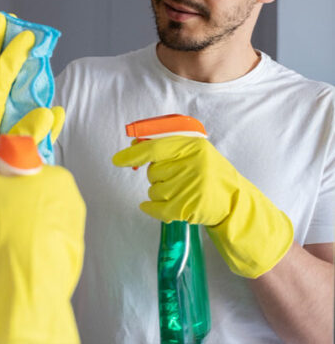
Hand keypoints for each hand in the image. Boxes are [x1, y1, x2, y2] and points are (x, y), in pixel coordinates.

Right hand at [0, 163, 85, 343]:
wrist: (29, 282)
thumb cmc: (9, 224)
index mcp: (59, 178)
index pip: (23, 172)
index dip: (0, 184)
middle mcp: (71, 202)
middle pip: (24, 200)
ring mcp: (72, 231)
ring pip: (27, 225)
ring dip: (2, 234)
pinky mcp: (67, 258)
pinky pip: (36, 247)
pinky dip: (17, 252)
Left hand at [112, 136, 293, 277]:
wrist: (234, 201)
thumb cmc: (208, 173)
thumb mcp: (194, 152)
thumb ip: (166, 148)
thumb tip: (134, 145)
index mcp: (193, 146)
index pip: (155, 148)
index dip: (134, 154)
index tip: (118, 160)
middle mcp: (193, 165)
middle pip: (153, 171)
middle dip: (157, 176)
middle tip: (175, 178)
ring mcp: (192, 187)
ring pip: (154, 190)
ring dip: (159, 192)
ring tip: (179, 191)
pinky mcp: (189, 207)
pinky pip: (157, 208)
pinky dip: (151, 208)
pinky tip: (151, 207)